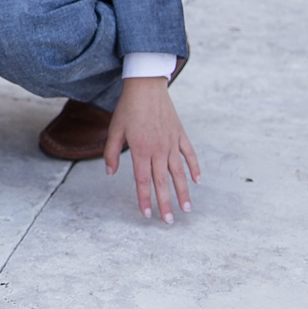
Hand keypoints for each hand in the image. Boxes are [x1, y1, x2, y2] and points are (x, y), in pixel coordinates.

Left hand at [104, 77, 199, 222]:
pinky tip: (197, 181)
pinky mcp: (181, 135)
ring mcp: (172, 143)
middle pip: (162, 182)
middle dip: (165, 203)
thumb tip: (110, 174)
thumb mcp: (114, 130)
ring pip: (179, 172)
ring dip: (183, 192)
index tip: (146, 214)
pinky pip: (190, 155)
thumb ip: (110, 153)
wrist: (146, 86)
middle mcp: (158, 149)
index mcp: (140, 150)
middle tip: (169, 222)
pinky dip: (194, 168)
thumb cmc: (128, 108)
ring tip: (186, 209)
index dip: (144, 199)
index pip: (143, 181)